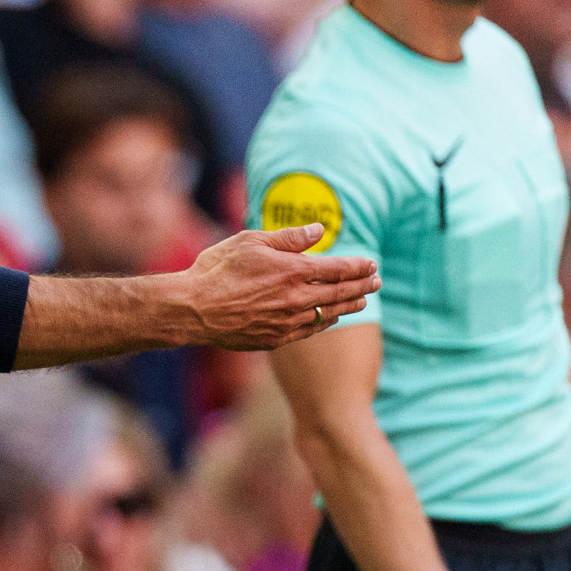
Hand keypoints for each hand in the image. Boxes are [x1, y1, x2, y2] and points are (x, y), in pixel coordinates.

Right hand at [178, 228, 379, 351]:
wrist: (193, 309)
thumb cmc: (218, 269)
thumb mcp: (252, 241)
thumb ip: (289, 238)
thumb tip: (319, 231)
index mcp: (292, 271)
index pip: (337, 268)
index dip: (358, 267)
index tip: (372, 264)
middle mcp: (295, 298)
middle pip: (339, 292)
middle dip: (362, 286)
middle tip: (378, 282)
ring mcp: (287, 322)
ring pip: (328, 314)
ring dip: (349, 306)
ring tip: (363, 300)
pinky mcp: (276, 339)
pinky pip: (309, 330)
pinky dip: (325, 322)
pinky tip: (332, 317)